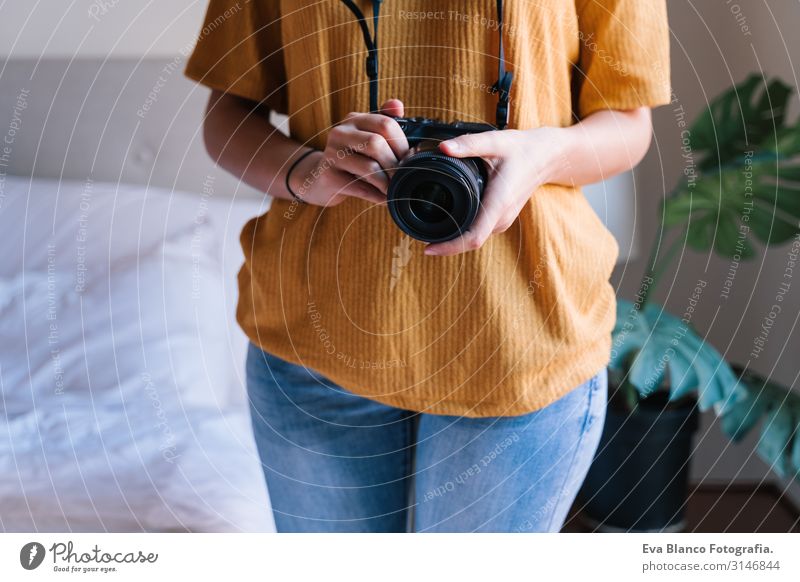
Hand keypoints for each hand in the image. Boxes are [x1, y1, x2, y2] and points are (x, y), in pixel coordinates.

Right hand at [289, 99, 409, 206]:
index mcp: (354, 119)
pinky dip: (377, 196)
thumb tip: (397, 104)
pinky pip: (361, 188)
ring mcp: (332, 154)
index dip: (402, 144)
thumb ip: (384, 122)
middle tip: (402, 177)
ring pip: (370, 167)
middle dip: (395, 164)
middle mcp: (340, 133)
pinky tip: (382, 198)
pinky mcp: (329, 176)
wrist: (321, 180)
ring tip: (392, 190)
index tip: (408, 159)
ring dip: (387, 182)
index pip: (385, 124)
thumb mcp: (367, 138)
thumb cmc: (352, 159)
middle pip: (377, 144)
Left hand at [423, 127, 564, 255]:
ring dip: (452, 239)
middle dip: (444, 244)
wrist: (547, 156)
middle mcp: (501, 217)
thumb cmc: (522, 149)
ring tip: (426, 230)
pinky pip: (478, 231)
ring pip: (473, 238)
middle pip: (469, 242)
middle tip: (417, 234)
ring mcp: (502, 220)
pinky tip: (445, 224)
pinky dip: (461, 232)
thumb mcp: (495, 141)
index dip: (449, 247)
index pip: (473, 237)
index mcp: (498, 203)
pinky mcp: (501, 218)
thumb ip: (468, 145)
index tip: (427, 248)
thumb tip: (442, 148)